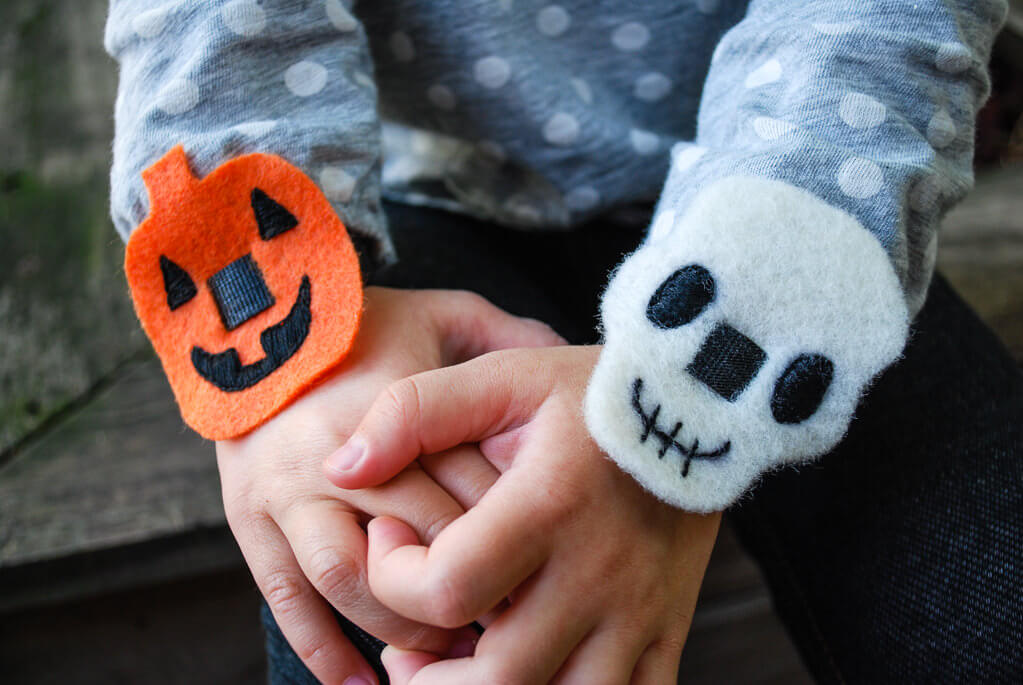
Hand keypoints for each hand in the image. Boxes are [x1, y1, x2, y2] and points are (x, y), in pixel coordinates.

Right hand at [217, 287, 564, 683]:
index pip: (465, 488)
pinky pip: (285, 599)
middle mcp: (336, 457)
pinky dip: (321, 651)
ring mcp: (285, 494)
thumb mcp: (437, 311)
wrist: (249, 326)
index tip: (547, 568)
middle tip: (509, 624)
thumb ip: (504, 336)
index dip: (512, 535)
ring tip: (444, 656)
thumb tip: (568, 359)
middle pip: (412, 541)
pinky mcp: (247, 522)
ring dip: (398, 627)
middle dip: (465, 590)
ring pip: (347, 580)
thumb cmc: (357, 324)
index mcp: (393, 409)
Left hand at [329, 346, 720, 683]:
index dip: (390, 577)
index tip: (388, 539)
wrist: (699, 406)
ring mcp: (638, 613)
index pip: (445, 587)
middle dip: (425, 680)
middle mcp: (596, 574)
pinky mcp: (666, 629)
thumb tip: (341, 466)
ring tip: (458, 674)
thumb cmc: (591, 391)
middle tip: (402, 647)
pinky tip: (535, 681)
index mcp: (548, 507)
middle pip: (498, 679)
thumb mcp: (503, 377)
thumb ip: (413, 412)